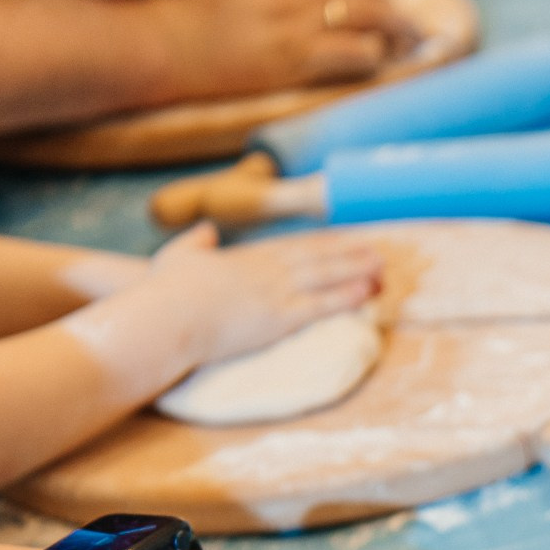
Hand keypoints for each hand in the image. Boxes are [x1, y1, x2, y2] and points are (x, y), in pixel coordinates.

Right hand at [146, 224, 382, 366]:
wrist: (166, 315)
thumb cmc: (166, 290)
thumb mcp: (178, 256)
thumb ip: (196, 241)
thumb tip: (206, 231)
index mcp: (247, 257)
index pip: (293, 248)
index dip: (321, 245)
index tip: (342, 242)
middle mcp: (267, 270)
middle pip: (316, 258)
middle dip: (348, 254)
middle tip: (377, 251)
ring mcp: (275, 292)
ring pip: (325, 278)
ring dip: (356, 272)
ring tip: (383, 270)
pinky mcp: (278, 318)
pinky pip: (321, 307)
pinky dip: (346, 298)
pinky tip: (367, 294)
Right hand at [147, 0, 410, 100]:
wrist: (157, 45)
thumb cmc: (192, 8)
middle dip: (388, 1)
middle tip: (401, 20)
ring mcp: (289, 18)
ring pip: (367, 13)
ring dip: (395, 27)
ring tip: (404, 40)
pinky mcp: (293, 58)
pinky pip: (355, 52)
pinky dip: (375, 55)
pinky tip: (378, 60)